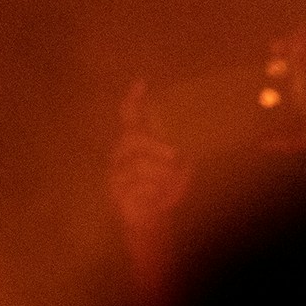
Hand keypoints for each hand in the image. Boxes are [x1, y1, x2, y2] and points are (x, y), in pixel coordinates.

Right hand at [109, 78, 191, 233]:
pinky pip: (135, 185)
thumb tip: (189, 143)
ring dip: (159, 175)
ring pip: (137, 164)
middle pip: (133, 138)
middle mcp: (122, 153)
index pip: (131, 116)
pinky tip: (157, 198)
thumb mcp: (179, 170)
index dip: (134, 100)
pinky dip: (152, 191)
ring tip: (169, 185)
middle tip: (175, 157)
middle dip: (155, 147)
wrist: (152, 222)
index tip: (141, 83)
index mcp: (136, 143)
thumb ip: (182, 154)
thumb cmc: (164, 191)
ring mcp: (116, 172)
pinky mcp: (115, 191)